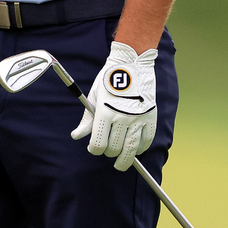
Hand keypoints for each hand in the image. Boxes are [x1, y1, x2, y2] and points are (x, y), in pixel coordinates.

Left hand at [71, 41, 156, 170]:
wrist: (131, 63)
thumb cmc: (109, 79)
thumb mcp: (94, 96)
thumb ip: (87, 119)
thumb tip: (76, 136)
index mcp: (105, 112)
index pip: (98, 143)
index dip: (94, 150)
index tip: (93, 148)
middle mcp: (122, 117)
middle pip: (114, 149)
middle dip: (108, 153)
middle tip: (107, 151)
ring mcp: (138, 118)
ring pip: (131, 150)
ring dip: (125, 160)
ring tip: (121, 164)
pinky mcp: (150, 117)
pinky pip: (147, 141)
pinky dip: (141, 149)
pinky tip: (135, 150)